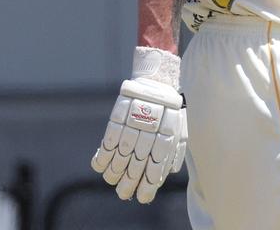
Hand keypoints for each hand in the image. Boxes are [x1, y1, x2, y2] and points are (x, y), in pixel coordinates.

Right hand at [91, 48, 187, 202]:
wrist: (156, 82)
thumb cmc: (169, 111)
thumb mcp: (179, 130)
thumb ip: (174, 152)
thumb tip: (166, 174)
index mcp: (166, 138)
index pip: (156, 166)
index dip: (148, 184)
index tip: (141, 197)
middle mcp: (150, 132)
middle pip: (137, 163)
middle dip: (129, 182)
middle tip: (123, 194)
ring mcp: (133, 123)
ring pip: (121, 152)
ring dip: (114, 170)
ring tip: (110, 181)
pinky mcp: (119, 114)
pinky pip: (109, 137)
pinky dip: (103, 153)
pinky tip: (99, 166)